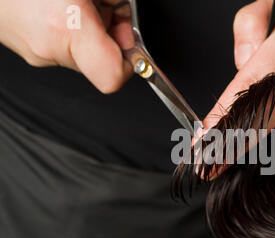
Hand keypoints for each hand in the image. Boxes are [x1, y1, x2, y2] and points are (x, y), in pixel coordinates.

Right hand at [0, 0, 133, 92]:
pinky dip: (72, 26)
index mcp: (67, 29)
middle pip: (102, 59)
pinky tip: (64, 4)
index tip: (134, 44)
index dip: (132, 63)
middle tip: (108, 5)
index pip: (113, 77)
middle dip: (113, 33)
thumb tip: (126, 18)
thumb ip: (115, 0)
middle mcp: (49, 48)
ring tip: (82, 0)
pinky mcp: (24, 46)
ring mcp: (34, 51)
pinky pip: (61, 43)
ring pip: (82, 50)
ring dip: (93, 27)